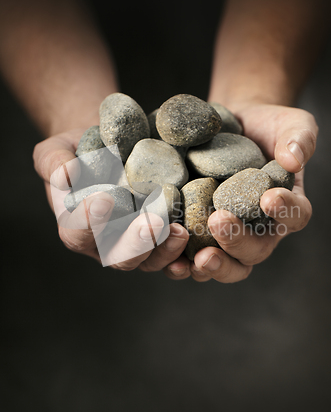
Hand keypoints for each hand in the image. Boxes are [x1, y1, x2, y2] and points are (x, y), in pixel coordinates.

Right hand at [33, 128, 188, 270]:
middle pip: (118, 256)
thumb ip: (53, 163)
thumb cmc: (79, 151)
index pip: (77, 232)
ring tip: (180, 231)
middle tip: (153, 223)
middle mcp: (106, 243)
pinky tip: (196, 244)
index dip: (87, 221)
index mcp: (76, 227)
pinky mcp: (160, 239)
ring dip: (165, 250)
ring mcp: (135, 245)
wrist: (110, 150)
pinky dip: (184, 254)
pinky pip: (172, 255)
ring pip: (149, 261)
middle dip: (136, 243)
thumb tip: (67, 173)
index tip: (103, 199)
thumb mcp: (55, 151)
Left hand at [164, 103, 317, 282]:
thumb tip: (293, 160)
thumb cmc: (265, 127)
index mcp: (285, 206)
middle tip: (219, 222)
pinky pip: (191, 258)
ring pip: (226, 265)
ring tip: (196, 258)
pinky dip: (180, 262)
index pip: (295, 215)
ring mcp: (227, 236)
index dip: (285, 211)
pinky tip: (169, 259)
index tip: (269, 197)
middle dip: (237, 242)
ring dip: (211, 265)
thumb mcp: (290, 124)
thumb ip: (298, 139)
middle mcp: (258, 229)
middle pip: (255, 251)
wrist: (230, 127)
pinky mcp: (197, 234)